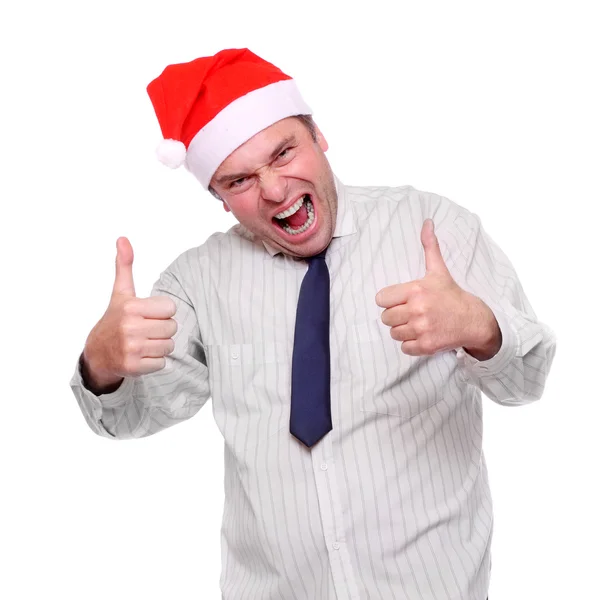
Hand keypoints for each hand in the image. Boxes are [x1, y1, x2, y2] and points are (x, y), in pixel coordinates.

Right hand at [83, 237, 177, 383]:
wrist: (98, 353)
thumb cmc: (115, 319)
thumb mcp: (121, 293)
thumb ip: (125, 266)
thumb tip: (123, 238)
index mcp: (131, 307)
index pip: (171, 308)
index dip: (162, 312)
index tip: (147, 315)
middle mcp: (130, 328)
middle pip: (173, 328)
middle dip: (162, 329)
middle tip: (145, 330)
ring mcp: (132, 349)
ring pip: (169, 346)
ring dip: (160, 345)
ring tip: (143, 342)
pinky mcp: (134, 367)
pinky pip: (162, 363)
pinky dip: (154, 361)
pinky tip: (141, 356)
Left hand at [375, 219, 494, 356]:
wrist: (473, 320)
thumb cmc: (451, 295)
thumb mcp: (438, 270)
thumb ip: (429, 247)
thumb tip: (427, 222)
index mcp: (416, 290)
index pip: (381, 299)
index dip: (389, 300)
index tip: (401, 300)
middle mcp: (417, 310)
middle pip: (385, 318)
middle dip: (396, 316)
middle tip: (411, 312)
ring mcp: (422, 329)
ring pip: (393, 333)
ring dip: (402, 330)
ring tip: (417, 323)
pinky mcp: (426, 345)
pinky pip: (404, 347)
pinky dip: (411, 344)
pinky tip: (422, 335)